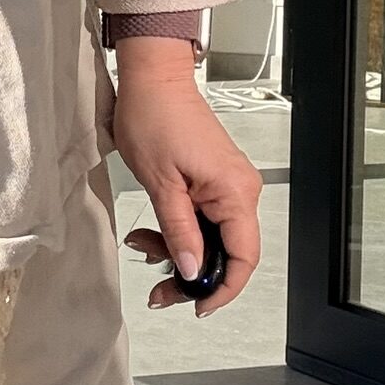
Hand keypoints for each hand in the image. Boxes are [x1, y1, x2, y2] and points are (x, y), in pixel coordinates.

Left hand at [112, 44, 261, 316]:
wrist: (151, 78)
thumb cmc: (154, 116)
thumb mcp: (160, 183)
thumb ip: (178, 231)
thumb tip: (191, 271)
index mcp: (234, 191)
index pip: (242, 257)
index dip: (223, 288)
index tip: (198, 306)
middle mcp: (239, 189)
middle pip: (226, 252)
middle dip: (190, 273)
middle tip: (159, 288)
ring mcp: (226, 184)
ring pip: (210, 238)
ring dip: (177, 250)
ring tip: (142, 246)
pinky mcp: (212, 179)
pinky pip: (202, 219)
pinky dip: (177, 230)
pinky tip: (151, 231)